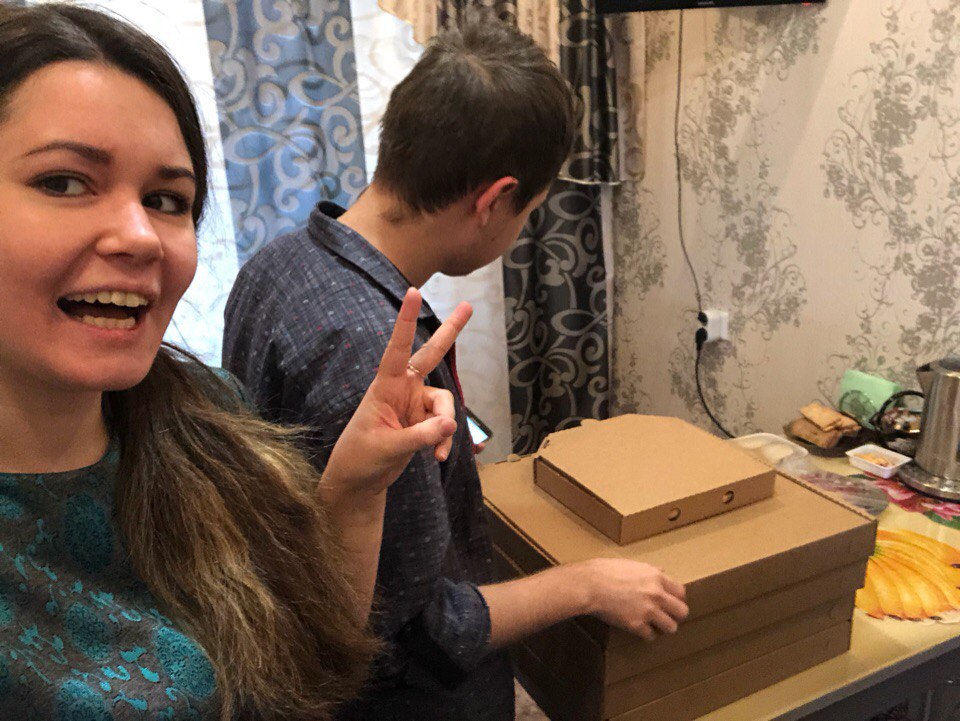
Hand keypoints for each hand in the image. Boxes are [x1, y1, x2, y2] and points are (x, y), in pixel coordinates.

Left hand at [322, 288, 472, 497]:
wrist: (359, 481)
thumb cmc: (361, 457)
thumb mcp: (388, 447)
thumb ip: (419, 436)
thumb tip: (450, 423)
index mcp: (385, 386)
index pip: (398, 348)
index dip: (406, 320)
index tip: (413, 290)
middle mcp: (403, 389)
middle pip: (431, 354)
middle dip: (450, 332)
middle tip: (469, 306)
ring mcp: (415, 405)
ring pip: (444, 404)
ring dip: (444, 428)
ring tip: (437, 453)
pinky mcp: (423, 422)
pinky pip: (444, 424)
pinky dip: (443, 440)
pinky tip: (438, 457)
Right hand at [578, 558, 688, 640]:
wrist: (589, 584)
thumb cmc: (605, 570)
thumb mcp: (631, 564)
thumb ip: (649, 571)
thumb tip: (660, 573)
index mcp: (656, 577)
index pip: (681, 592)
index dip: (676, 598)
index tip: (670, 602)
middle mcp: (657, 594)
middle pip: (682, 612)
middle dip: (674, 615)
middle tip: (664, 615)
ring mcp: (648, 611)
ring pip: (671, 627)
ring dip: (662, 627)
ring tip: (653, 625)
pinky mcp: (636, 625)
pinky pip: (650, 636)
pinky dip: (645, 634)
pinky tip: (637, 629)